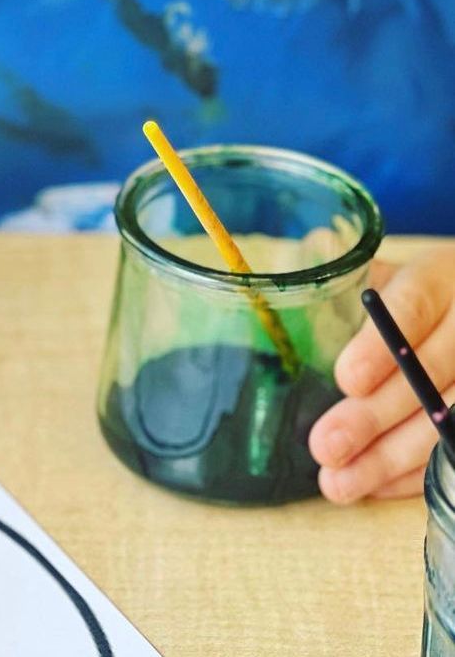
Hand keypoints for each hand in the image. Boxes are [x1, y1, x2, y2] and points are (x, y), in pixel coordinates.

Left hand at [309, 250, 454, 502]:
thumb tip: (305, 259)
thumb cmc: (408, 292)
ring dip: (392, 458)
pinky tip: (376, 487)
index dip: (381, 346)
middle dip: (376, 416)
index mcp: (442, 276)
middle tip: (326, 445)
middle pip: (430, 373)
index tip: (346, 379)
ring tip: (339, 482)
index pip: (415, 305)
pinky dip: (416, 473)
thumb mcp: (383, 272)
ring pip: (448, 419)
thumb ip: (343, 278)